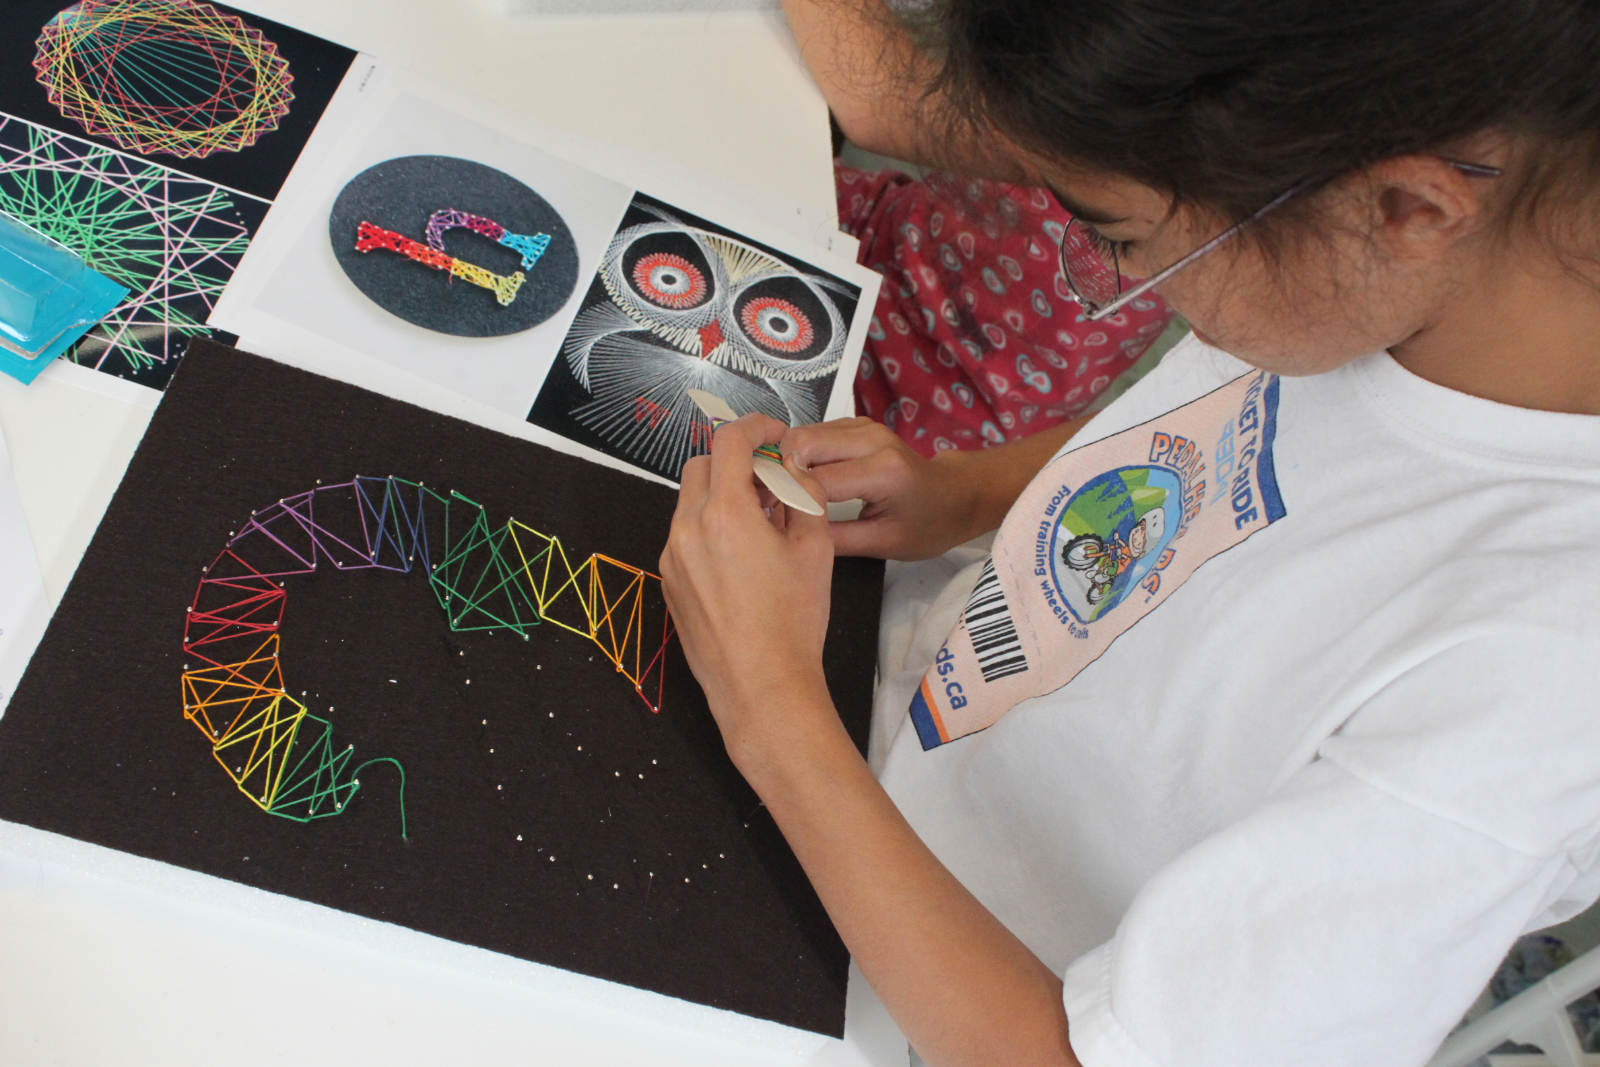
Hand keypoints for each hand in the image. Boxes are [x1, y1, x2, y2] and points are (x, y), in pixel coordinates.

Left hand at [660, 414, 836, 759]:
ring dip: (721, 495)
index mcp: (725, 512)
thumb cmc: (794, 620)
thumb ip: (803, 495)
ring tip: (760, 520)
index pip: (730, 441)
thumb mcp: (815, 549)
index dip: (755, 426)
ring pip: (690, 502)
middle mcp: (687, 528)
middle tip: (771, 479)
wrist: (761, 686)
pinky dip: (709, 527)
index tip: (775, 433)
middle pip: (702, 465)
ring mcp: (672, 556)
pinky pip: (684, 536)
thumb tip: (793, 470)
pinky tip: (741, 555)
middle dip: (735, 461)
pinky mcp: (669, 582)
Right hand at [780, 417, 984, 559]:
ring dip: (782, 461)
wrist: (956, 495)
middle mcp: (871, 439)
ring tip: (774, 493)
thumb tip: (786, 535)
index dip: (783, 498)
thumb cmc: (927, 525)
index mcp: (882, 472)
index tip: (763, 518)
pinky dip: (797, 455)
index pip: (814, 480)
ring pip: (802, 433)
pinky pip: (813, 433)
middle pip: (801, 443)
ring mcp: (863, 426)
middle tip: (762, 503)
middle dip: (775, 471)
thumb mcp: (883, 544)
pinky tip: (794, 480)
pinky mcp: (855, 424)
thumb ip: (834, 539)